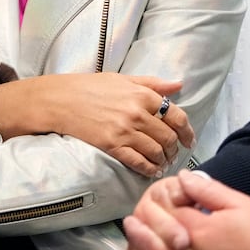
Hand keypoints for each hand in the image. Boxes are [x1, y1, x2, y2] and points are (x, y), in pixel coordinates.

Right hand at [0, 73, 194, 177]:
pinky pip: (138, 162)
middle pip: (168, 137)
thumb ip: (152, 83)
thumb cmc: (89, 86)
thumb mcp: (123, 79)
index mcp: (143, 94)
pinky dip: (148, 169)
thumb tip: (178, 85)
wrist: (59, 100)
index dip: (187, 132)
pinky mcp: (112, 146)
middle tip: (174, 154)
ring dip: (163, 160)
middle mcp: (137, 113)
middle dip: (175, 149)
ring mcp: (125, 131)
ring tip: (162, 163)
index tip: (189, 140)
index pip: (177, 116)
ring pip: (156, 152)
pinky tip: (150, 170)